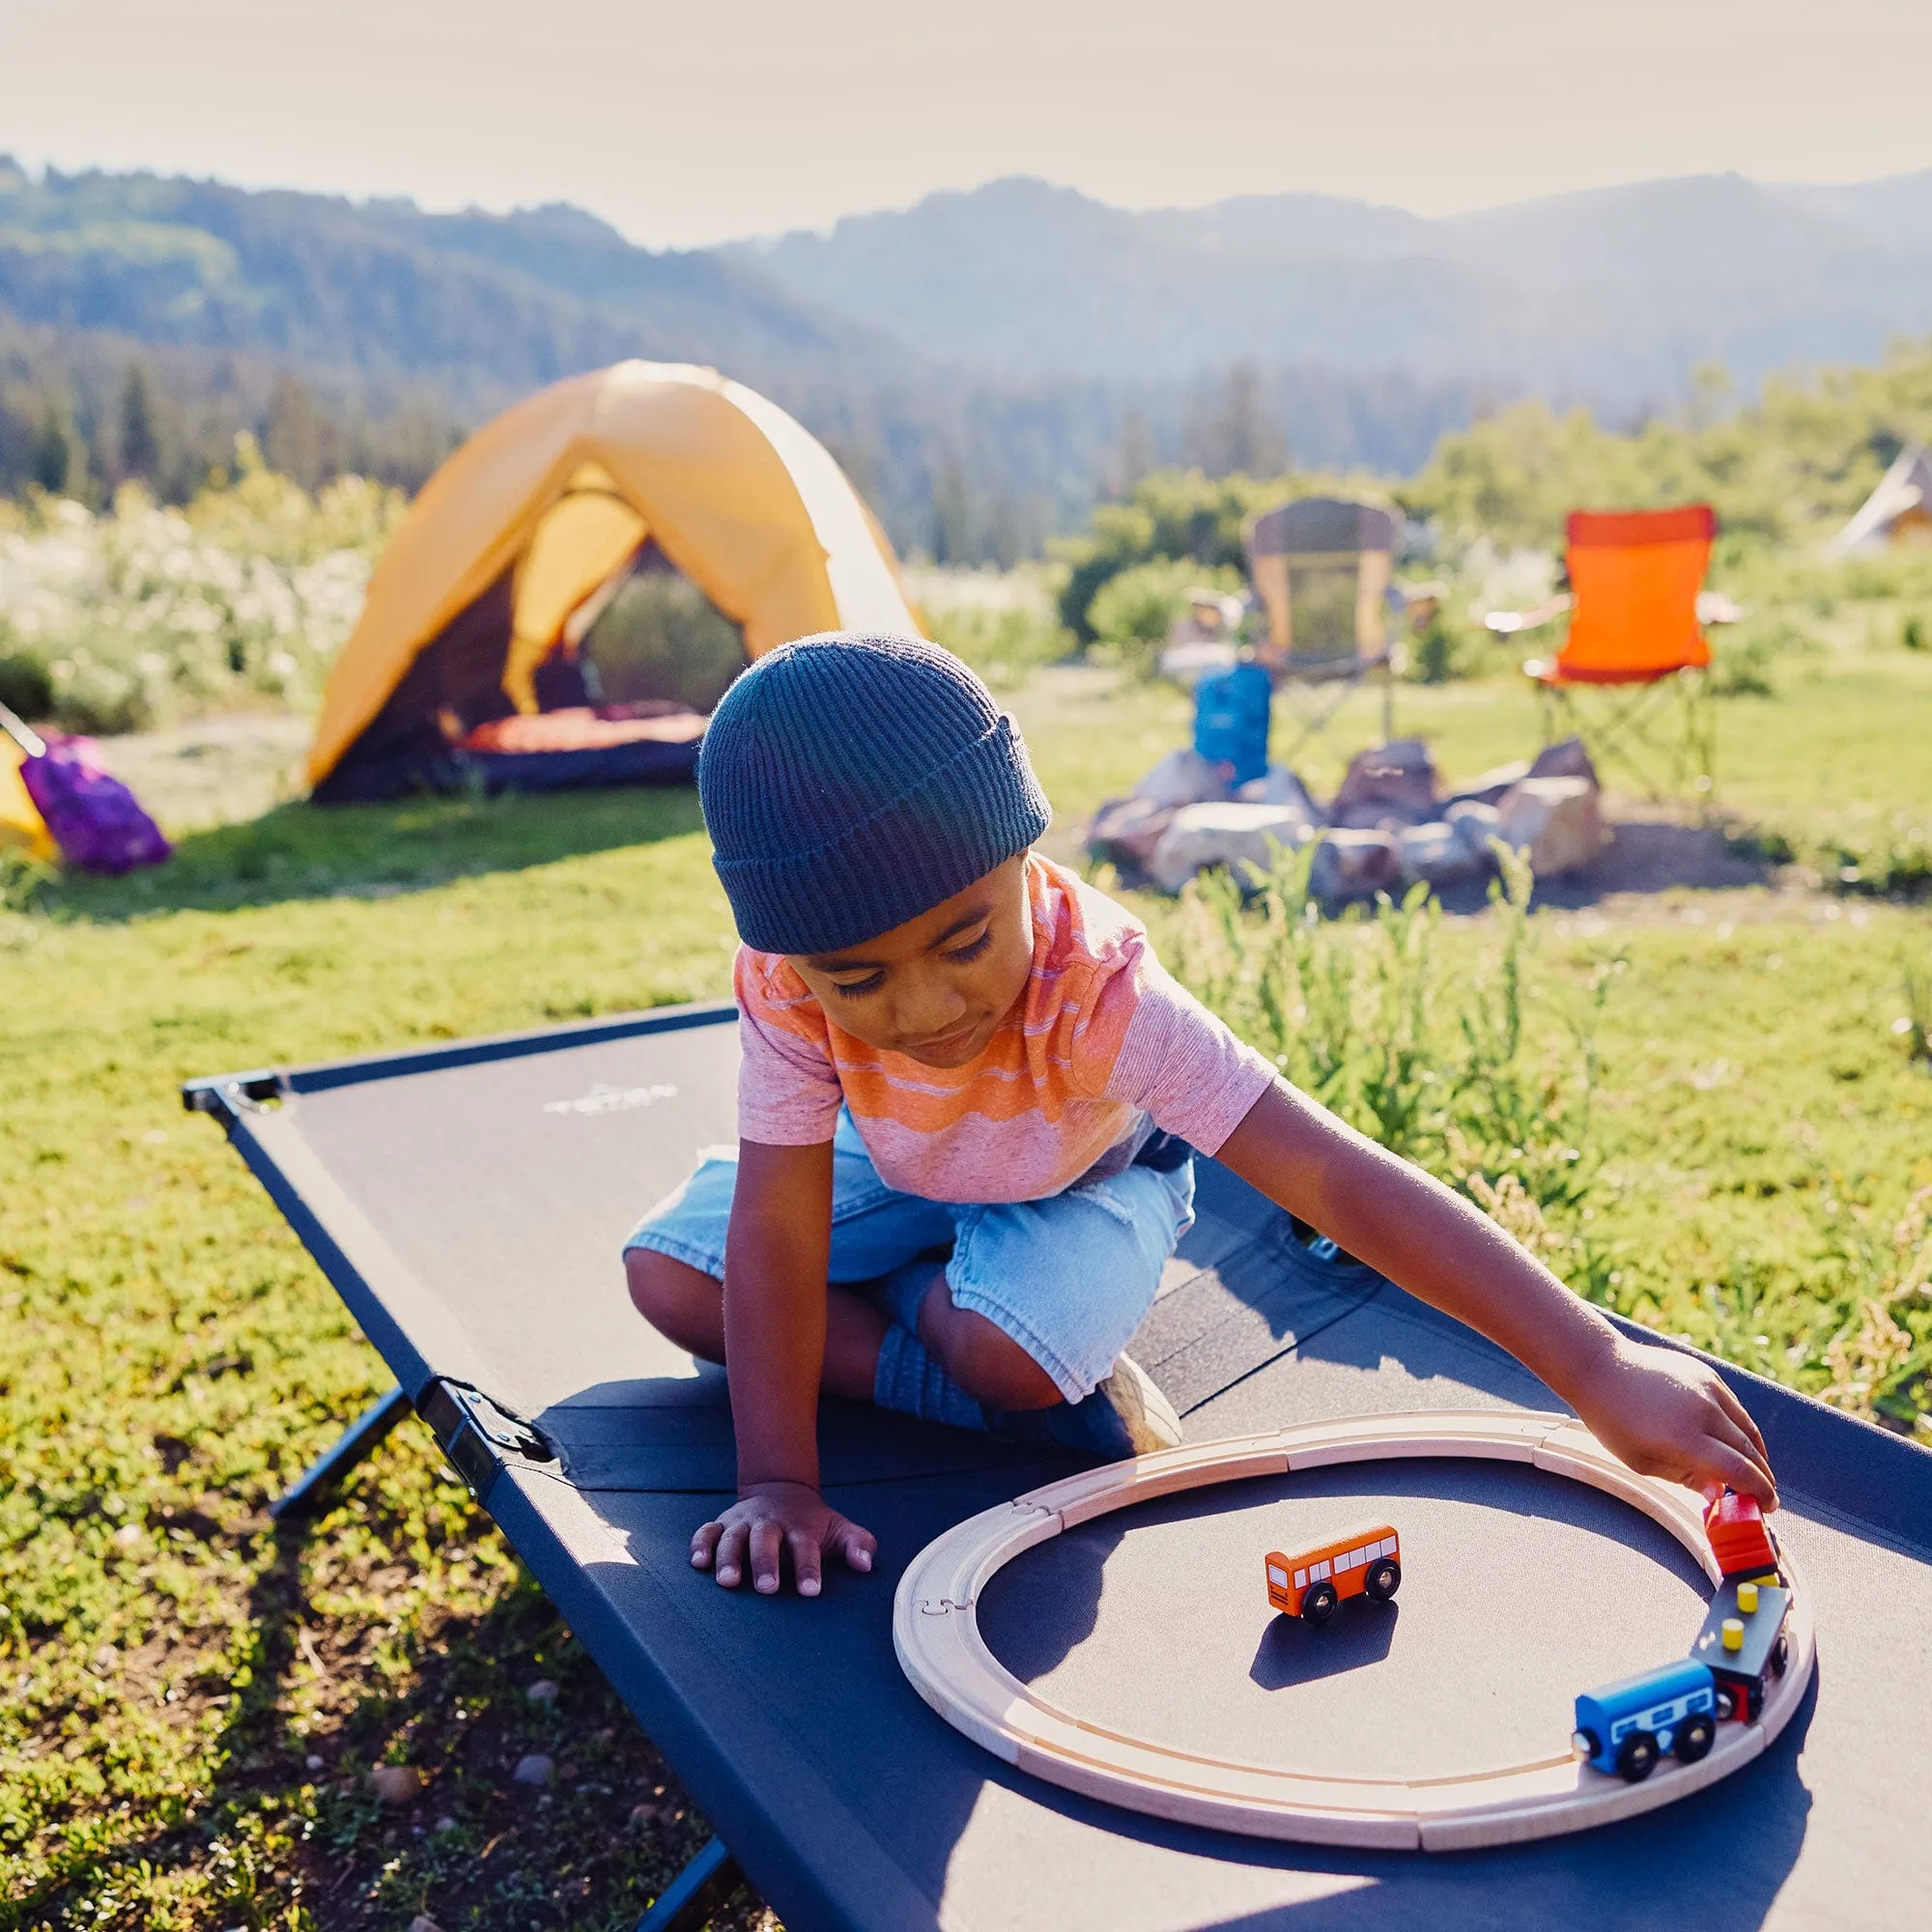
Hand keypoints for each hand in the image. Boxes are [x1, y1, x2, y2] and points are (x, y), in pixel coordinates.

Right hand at [690, 1479, 876, 1596]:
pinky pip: (706, 1532)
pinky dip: (700, 1545)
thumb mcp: (839, 1529)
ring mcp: (743, 1523)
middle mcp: (769, 1524)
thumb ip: (857, 1544)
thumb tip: (866, 1564)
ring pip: (732, 1537)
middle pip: (765, 1540)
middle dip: (765, 1563)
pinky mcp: (721, 1525)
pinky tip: (698, 1563)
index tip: (811, 1590)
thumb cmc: (812, 1523)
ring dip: (729, 1558)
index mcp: (799, 1527)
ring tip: (728, 1582)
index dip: (809, 1568)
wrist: (781, 1490)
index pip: (805, 1547)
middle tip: (767, 1589)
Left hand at [1571, 1336, 1777, 1509]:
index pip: (1739, 1471)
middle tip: (1765, 1495)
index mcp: (1685, 1438)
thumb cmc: (1612, 1419)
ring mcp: (1707, 1388)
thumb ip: (1685, 1478)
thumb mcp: (1642, 1461)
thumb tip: (1718, 1494)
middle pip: (1749, 1450)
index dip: (1759, 1492)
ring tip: (1755, 1471)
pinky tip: (1735, 1441)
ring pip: (1747, 1427)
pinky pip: (1733, 1406)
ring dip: (1756, 1452)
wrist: (1599, 1367)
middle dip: (1763, 1477)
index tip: (1768, 1507)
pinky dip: (1741, 1427)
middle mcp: (1703, 1411)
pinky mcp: (1706, 1373)